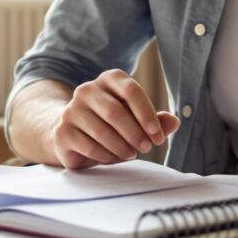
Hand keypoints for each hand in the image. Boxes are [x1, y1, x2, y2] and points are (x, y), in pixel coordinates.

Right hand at [47, 69, 180, 168]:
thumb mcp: (135, 121)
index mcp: (109, 80)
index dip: (146, 113)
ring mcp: (71, 109)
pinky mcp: (63, 131)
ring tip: (131, 154)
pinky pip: (90, 146)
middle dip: (135, 133)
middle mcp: (87, 90)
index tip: (157, 135)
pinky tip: (114, 158)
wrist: (72, 135)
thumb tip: (174, 122)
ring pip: (102, 131)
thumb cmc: (111, 125)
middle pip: (115, 112)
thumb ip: (155, 122)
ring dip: (122, 147)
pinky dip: (107, 156)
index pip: (130, 90)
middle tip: (146, 148)